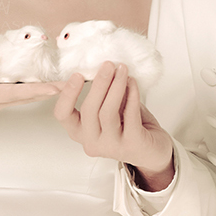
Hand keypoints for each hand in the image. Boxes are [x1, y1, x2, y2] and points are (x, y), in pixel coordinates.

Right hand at [54, 58, 174, 186]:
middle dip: (99, 83)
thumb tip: (98, 67)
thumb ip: (101, 94)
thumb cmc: (128, 125)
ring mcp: (111, 147)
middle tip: (108, 64)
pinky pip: (129, 115)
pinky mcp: (131, 145)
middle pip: (89, 110)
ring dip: (116, 86)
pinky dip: (132, 94)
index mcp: (80, 131)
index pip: (63, 115)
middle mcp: (92, 142)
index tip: (77, 74)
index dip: (67, 95)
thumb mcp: (108, 108)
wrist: (152, 151)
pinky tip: (132, 82)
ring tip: (122, 69)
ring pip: (108, 113)